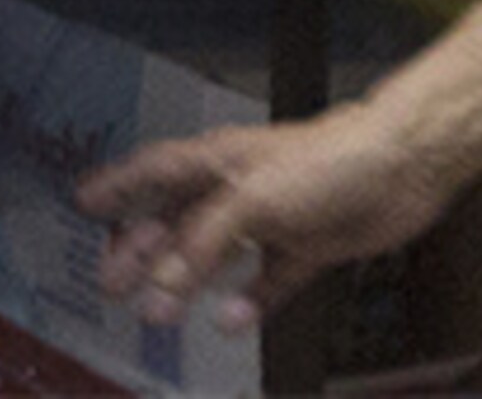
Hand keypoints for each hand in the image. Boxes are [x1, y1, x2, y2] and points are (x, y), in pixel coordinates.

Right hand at [76, 104, 451, 331]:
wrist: (399, 171)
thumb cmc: (322, 164)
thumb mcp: (250, 201)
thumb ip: (201, 243)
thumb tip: (157, 287)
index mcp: (214, 160)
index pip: (151, 172)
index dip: (115, 185)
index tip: (81, 202)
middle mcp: (235, 189)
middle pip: (175, 221)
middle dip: (139, 250)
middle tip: (110, 282)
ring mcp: (271, 219)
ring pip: (213, 255)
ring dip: (184, 282)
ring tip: (156, 313)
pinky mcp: (306, 248)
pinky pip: (267, 281)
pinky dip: (247, 301)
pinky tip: (230, 321)